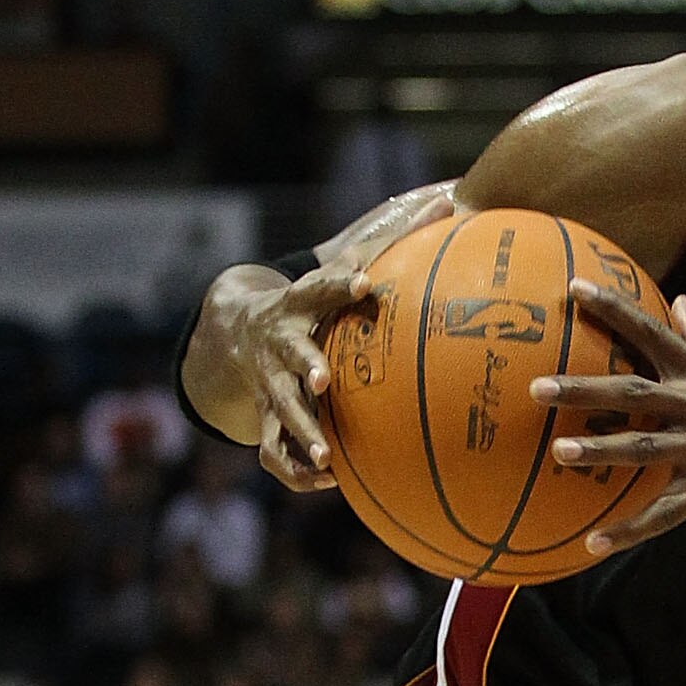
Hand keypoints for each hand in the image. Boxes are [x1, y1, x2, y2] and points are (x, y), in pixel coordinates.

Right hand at [199, 259, 369, 494]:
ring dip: (300, 434)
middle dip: (306, 367)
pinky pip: (273, 451)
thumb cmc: (308, 300)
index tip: (363, 281)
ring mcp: (270, 384)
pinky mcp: (266, 417)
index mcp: (298, 304)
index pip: (318, 288)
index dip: (338, 284)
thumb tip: (449, 202)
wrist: (237, 331)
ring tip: (326, 460)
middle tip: (324, 382)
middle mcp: (280, 344)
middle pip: (290, 354)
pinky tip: (327, 482)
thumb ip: (389, 239)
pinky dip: (294, 470)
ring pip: (279, 411)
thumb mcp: (336, 267)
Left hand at [538, 287, 685, 554]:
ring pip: (646, 448)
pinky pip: (666, 513)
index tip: (573, 288)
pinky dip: (630, 530)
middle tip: (536, 388)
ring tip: (558, 454)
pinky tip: (595, 543)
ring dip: (600, 451)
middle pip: (634, 391)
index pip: (652, 332)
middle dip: (585, 388)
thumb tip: (679, 298)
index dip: (613, 309)